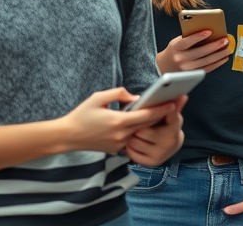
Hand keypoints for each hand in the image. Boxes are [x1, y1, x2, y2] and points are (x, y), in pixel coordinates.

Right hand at [56, 88, 177, 154]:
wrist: (67, 136)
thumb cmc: (82, 114)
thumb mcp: (98, 97)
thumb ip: (119, 94)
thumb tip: (137, 97)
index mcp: (118, 121)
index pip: (146, 116)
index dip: (162, 110)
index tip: (174, 103)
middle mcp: (121, 135)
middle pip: (148, 125)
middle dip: (162, 116)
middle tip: (175, 105)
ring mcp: (120, 144)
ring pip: (142, 133)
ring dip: (152, 124)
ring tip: (164, 112)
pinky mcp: (117, 149)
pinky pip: (133, 138)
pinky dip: (140, 131)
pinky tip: (147, 122)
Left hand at [125, 95, 186, 165]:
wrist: (170, 147)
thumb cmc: (166, 127)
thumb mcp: (171, 117)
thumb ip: (174, 106)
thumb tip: (183, 95)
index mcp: (174, 129)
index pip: (170, 118)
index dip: (163, 110)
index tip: (162, 105)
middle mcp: (168, 143)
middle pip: (142, 131)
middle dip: (137, 126)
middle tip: (136, 123)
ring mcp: (159, 154)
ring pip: (134, 142)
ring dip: (131, 137)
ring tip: (134, 133)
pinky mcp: (150, 163)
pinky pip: (131, 153)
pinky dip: (129, 147)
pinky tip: (134, 143)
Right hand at [157, 32, 229, 73]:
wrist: (166, 65)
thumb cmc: (176, 50)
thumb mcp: (178, 41)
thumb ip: (190, 37)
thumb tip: (209, 32)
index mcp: (176, 48)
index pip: (187, 41)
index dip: (198, 37)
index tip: (209, 31)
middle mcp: (181, 59)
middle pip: (200, 52)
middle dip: (215, 46)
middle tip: (225, 40)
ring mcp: (188, 68)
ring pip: (207, 61)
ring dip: (219, 54)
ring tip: (228, 48)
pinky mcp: (194, 74)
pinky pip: (208, 68)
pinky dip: (218, 62)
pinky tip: (224, 57)